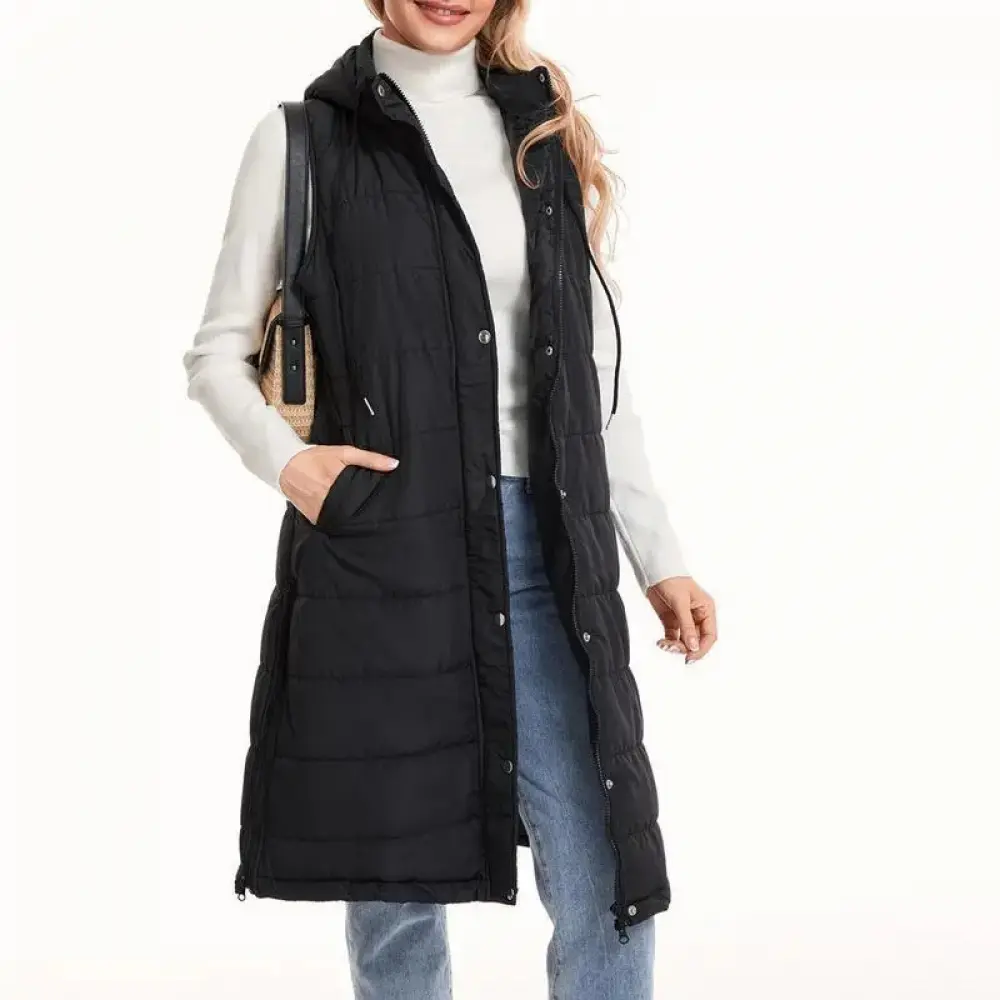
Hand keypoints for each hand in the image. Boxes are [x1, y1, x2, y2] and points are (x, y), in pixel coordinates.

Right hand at [278, 445, 399, 524]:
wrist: (286, 465)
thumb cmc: (317, 457)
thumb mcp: (344, 453)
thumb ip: (370, 459)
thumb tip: (394, 464)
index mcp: (337, 482)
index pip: (363, 498)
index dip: (375, 502)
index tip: (385, 504)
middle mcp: (328, 500)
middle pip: (355, 511)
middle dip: (366, 511)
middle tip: (378, 511)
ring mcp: (320, 511)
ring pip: (344, 520)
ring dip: (353, 518)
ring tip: (363, 514)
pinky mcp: (315, 518)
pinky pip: (332, 523)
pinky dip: (340, 520)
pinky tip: (347, 517)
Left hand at [646, 576, 716, 663]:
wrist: (655, 571)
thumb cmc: (672, 580)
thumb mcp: (681, 603)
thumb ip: (687, 626)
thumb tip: (694, 647)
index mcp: (706, 610)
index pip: (709, 636)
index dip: (702, 649)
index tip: (690, 657)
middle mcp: (697, 616)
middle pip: (697, 641)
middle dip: (686, 648)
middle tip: (672, 648)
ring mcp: (684, 620)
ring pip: (684, 641)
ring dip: (675, 646)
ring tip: (664, 644)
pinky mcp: (671, 621)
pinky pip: (673, 637)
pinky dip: (667, 642)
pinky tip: (661, 642)